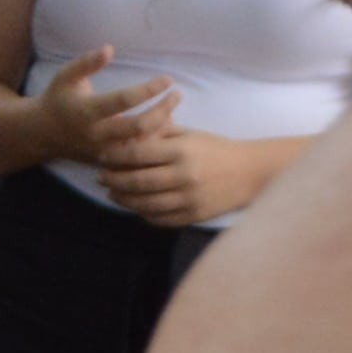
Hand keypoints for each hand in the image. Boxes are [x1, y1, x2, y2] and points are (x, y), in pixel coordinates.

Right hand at [36, 47, 176, 172]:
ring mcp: (103, 151)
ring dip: (162, 128)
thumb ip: (87, 63)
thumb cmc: (58, 98)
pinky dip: (152, 142)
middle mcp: (97, 133)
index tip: (168, 79)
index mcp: (87, 110)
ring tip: (173, 110)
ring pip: (142, 145)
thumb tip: (110, 49)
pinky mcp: (108, 161)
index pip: (125, 100)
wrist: (42, 134)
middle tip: (177, 95)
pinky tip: (163, 127)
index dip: (149, 90)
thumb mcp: (66, 76)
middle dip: (163, 110)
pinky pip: (137, 156)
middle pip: (140, 126)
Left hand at [99, 122, 272, 227]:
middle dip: (113, 180)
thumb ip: (161, 133)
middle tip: (100, 177)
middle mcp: (184, 175)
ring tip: (112, 193)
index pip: (137, 155)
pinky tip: (135, 207)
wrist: (251, 172)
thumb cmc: (217, 149)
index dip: (115, 156)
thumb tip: (128, 134)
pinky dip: (143, 214)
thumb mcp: (191, 134)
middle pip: (137, 182)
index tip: (102, 156)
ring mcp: (189, 198)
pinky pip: (161, 219)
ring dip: (123, 199)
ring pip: (145, 204)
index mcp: (182, 151)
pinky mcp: (194, 215)